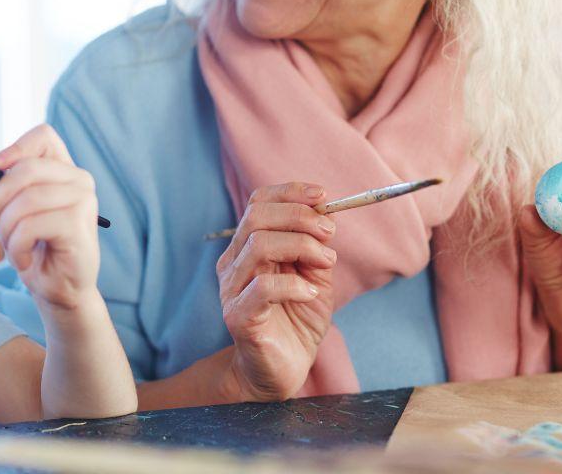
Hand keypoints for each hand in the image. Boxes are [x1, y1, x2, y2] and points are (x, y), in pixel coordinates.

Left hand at [0, 124, 99, 311]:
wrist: (58, 287)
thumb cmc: (35, 246)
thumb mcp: (9, 211)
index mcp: (63, 169)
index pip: (43, 136)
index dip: (16, 147)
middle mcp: (79, 179)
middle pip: (26, 168)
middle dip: (1, 200)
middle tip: (0, 224)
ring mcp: (83, 200)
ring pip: (26, 200)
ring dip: (8, 229)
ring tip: (14, 246)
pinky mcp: (79, 224)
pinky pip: (32, 225)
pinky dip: (18, 245)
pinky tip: (24, 259)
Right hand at [216, 183, 335, 401]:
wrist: (282, 370)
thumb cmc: (296, 320)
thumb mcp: (314, 277)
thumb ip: (315, 248)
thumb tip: (326, 218)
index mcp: (247, 247)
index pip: (257, 203)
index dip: (289, 192)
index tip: (322, 196)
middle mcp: (233, 263)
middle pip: (256, 217)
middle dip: (299, 217)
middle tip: (329, 232)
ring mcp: (232, 289)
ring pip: (259, 245)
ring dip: (302, 246)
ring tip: (325, 262)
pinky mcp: (238, 317)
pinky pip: (262, 288)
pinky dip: (294, 284)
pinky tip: (311, 293)